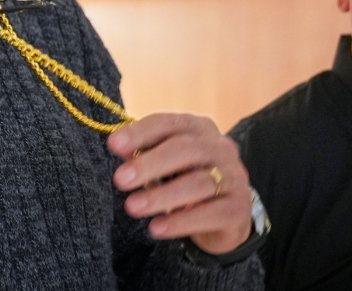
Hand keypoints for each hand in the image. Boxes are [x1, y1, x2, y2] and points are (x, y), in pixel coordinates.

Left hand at [106, 113, 251, 254]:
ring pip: (198, 183)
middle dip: (149, 164)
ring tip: (132, 207)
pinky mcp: (239, 208)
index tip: (113, 144)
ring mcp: (234, 177)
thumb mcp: (165, 165)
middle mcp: (220, 148)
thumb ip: (144, 154)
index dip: (140, 132)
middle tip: (120, 180)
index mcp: (199, 129)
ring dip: (161, 196)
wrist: (225, 217)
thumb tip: (118, 147)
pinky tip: (156, 228)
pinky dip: (180, 222)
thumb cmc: (186, 181)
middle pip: (185, 150)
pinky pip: (210, 213)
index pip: (168, 124)